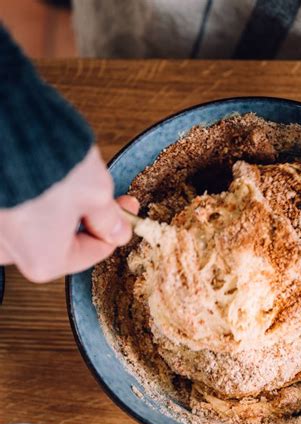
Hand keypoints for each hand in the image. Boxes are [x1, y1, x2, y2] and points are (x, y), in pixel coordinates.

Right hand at [0, 146, 139, 281]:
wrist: (2, 125)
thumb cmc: (44, 162)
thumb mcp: (94, 191)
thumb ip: (108, 217)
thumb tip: (116, 230)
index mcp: (43, 260)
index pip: (92, 252)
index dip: (116, 229)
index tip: (127, 207)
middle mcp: (11, 252)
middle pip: (61, 240)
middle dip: (83, 216)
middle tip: (100, 192)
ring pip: (34, 224)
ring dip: (54, 205)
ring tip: (67, 177)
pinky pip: (11, 209)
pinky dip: (28, 195)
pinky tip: (40, 174)